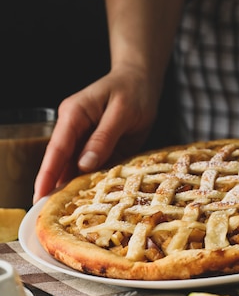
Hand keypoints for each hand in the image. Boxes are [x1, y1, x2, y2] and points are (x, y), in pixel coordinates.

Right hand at [33, 65, 159, 202]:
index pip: (57, 148)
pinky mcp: (100, 148)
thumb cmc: (133, 90)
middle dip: (55, 187)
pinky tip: (92, 202)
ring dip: (74, 189)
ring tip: (69, 215)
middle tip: (50, 215)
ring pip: (76, 168)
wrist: (142, 80)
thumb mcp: (122, 111)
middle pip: (62, 162)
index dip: (48, 174)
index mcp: (74, 115)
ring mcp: (86, 140)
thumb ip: (103, 137)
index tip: (40, 195)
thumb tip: (84, 164)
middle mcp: (75, 129)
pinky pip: (94, 169)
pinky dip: (92, 184)